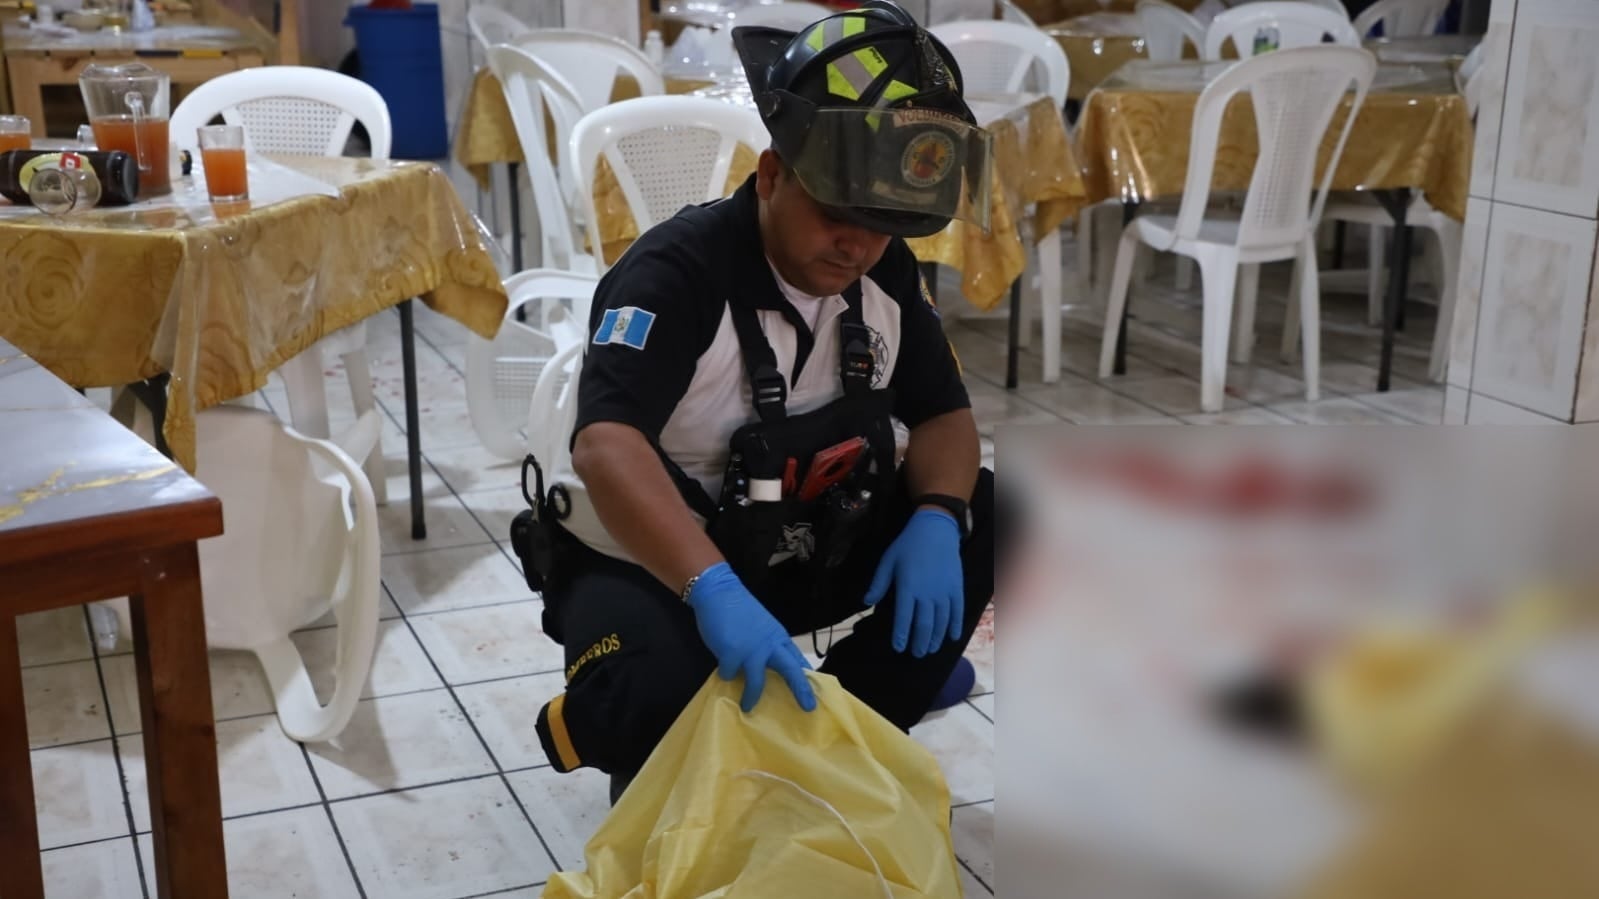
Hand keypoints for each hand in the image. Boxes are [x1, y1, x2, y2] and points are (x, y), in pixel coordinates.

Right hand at [686, 562, 816, 712]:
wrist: (719, 593)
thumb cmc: (739, 611)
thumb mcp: (762, 628)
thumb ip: (768, 646)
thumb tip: (769, 668)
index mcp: (778, 637)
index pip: (797, 660)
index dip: (806, 678)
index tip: (815, 695)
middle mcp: (769, 644)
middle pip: (790, 669)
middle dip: (800, 689)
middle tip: (808, 707)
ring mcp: (751, 649)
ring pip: (757, 681)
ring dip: (752, 696)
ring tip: (747, 707)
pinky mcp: (732, 652)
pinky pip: (729, 674)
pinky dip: (726, 674)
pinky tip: (723, 669)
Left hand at [865, 508, 963, 657]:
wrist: (936, 529)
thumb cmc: (908, 545)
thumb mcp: (888, 561)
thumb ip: (878, 583)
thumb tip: (865, 602)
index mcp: (908, 587)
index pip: (903, 618)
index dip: (901, 635)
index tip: (899, 648)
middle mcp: (927, 593)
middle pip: (924, 624)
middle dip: (919, 642)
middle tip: (916, 654)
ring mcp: (944, 591)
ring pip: (941, 621)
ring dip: (936, 638)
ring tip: (930, 649)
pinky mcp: (957, 588)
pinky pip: (957, 612)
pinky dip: (955, 626)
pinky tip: (952, 638)